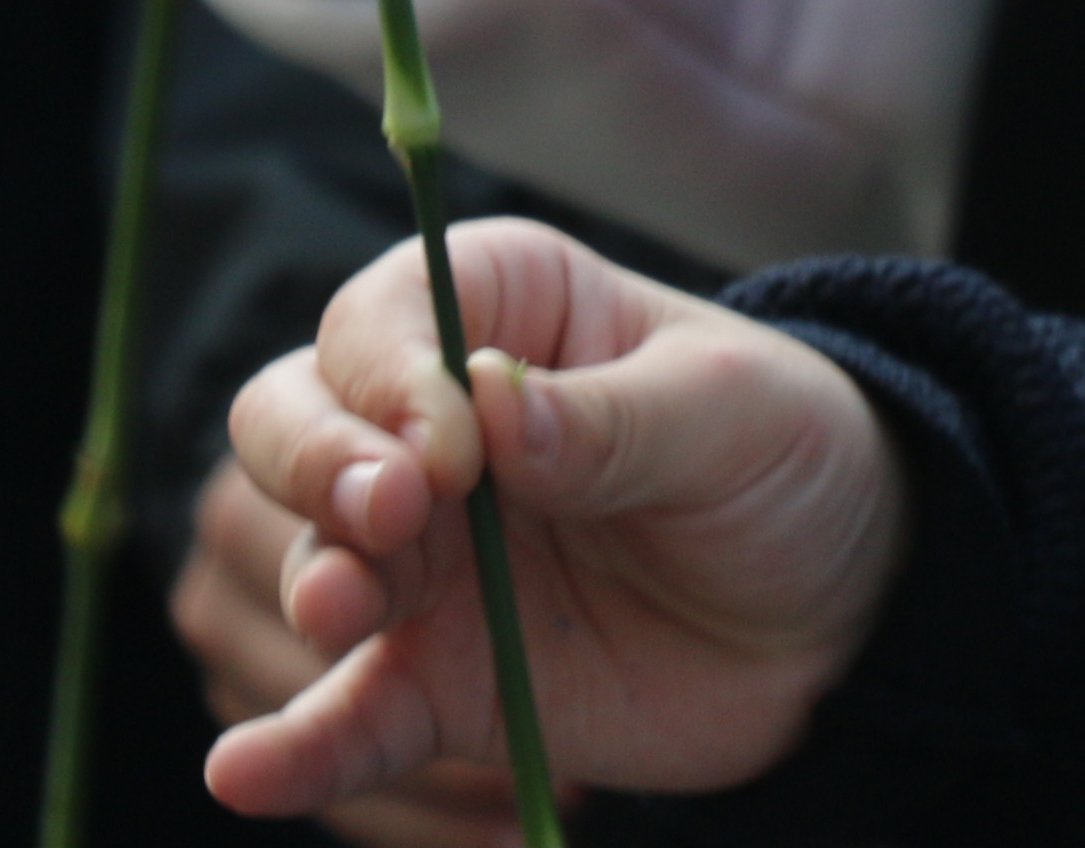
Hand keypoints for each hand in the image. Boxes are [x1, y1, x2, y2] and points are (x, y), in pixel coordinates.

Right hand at [212, 220, 901, 815]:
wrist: (837, 609)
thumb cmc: (787, 462)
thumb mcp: (734, 414)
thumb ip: (613, 418)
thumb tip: (492, 398)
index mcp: (505, 312)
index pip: (388, 315)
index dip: (393, 374)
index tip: (451, 442)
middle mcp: (435, 428)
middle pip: (296, 418)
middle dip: (317, 459)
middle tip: (391, 511)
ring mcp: (423, 559)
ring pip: (309, 555)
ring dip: (314, 579)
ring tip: (346, 611)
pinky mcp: (433, 678)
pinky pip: (344, 715)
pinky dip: (292, 746)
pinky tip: (247, 773)